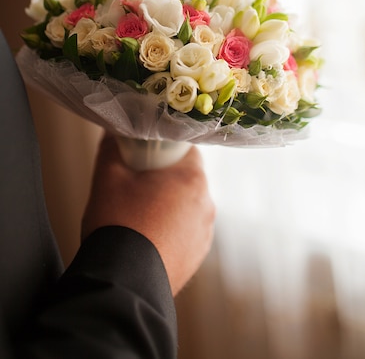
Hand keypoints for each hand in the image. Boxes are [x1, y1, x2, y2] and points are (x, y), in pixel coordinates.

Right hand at [82, 134, 215, 295]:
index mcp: (192, 179)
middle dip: (164, 178)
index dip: (164, 148)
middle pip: (187, 179)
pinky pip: (185, 233)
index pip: (185, 150)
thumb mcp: (107, 178)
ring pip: (186, 207)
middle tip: (136, 184)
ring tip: (138, 215)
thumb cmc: (117, 225)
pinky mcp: (196, 258)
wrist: (122, 284)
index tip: (145, 154)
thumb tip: (112, 131)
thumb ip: (111, 147)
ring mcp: (204, 234)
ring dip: (168, 206)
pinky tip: (146, 238)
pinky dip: (170, 231)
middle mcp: (206, 204)